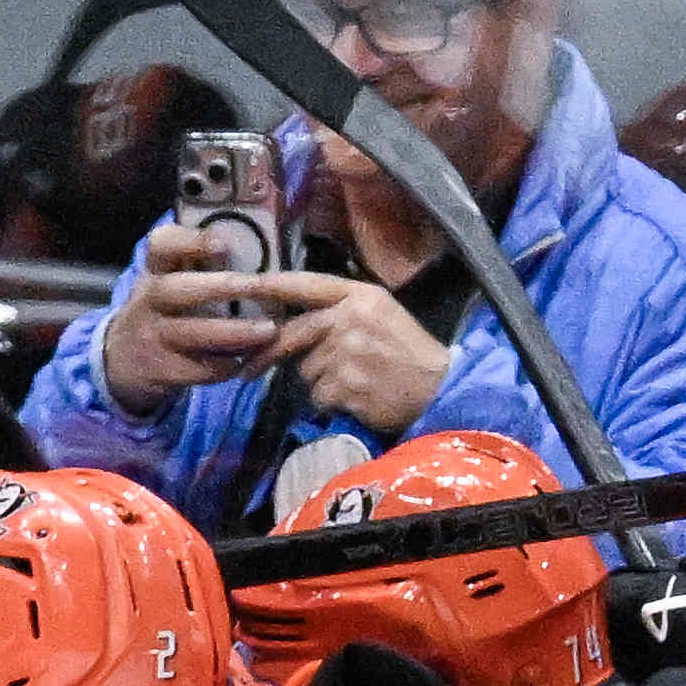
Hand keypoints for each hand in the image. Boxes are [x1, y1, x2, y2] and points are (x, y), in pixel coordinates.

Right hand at [92, 218, 282, 406]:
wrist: (120, 363)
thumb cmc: (159, 313)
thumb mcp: (167, 283)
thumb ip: (198, 265)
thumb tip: (255, 250)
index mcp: (154, 271)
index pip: (160, 245)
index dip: (189, 241)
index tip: (221, 243)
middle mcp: (148, 300)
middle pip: (175, 288)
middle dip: (218, 286)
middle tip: (257, 286)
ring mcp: (152, 336)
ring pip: (191, 332)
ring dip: (233, 332)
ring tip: (268, 330)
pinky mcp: (160, 369)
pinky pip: (196, 368)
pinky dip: (224, 366)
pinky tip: (246, 361)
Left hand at [249, 268, 455, 433]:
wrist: (441, 388)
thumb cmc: (411, 353)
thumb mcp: (381, 315)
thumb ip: (340, 312)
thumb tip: (293, 326)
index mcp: (360, 295)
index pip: (307, 284)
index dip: (272, 285)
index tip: (245, 286)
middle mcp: (350, 317)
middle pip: (294, 332)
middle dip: (268, 353)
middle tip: (249, 370)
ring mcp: (347, 351)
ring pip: (306, 369)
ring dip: (319, 381)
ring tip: (352, 383)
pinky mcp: (345, 383)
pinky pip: (318, 395)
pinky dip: (330, 401)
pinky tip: (356, 398)